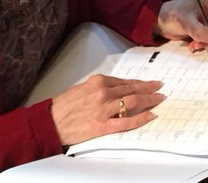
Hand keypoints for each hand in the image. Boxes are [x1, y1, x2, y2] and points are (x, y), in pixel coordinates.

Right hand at [50, 74, 164, 145]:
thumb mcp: (81, 88)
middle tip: (159, 87)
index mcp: (98, 82)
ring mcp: (103, 110)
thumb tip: (116, 89)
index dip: (139, 82)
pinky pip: (126, 122)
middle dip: (148, 88)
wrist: (47, 123)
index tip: (148, 82)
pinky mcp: (102, 126)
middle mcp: (103, 94)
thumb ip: (100, 88)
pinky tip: (150, 115)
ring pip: (133, 102)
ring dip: (149, 100)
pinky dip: (140, 118)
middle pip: (132, 90)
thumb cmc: (61, 107)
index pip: (124, 81)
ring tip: (159, 98)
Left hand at [157, 0, 207, 51]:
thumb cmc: (171, 14)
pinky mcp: (203, 27)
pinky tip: (193, 45)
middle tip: (204, 45)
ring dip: (206, 42)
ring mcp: (207, 18)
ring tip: (195, 45)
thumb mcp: (185, 21)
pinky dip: (202, 43)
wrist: (158, 22)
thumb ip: (200, 30)